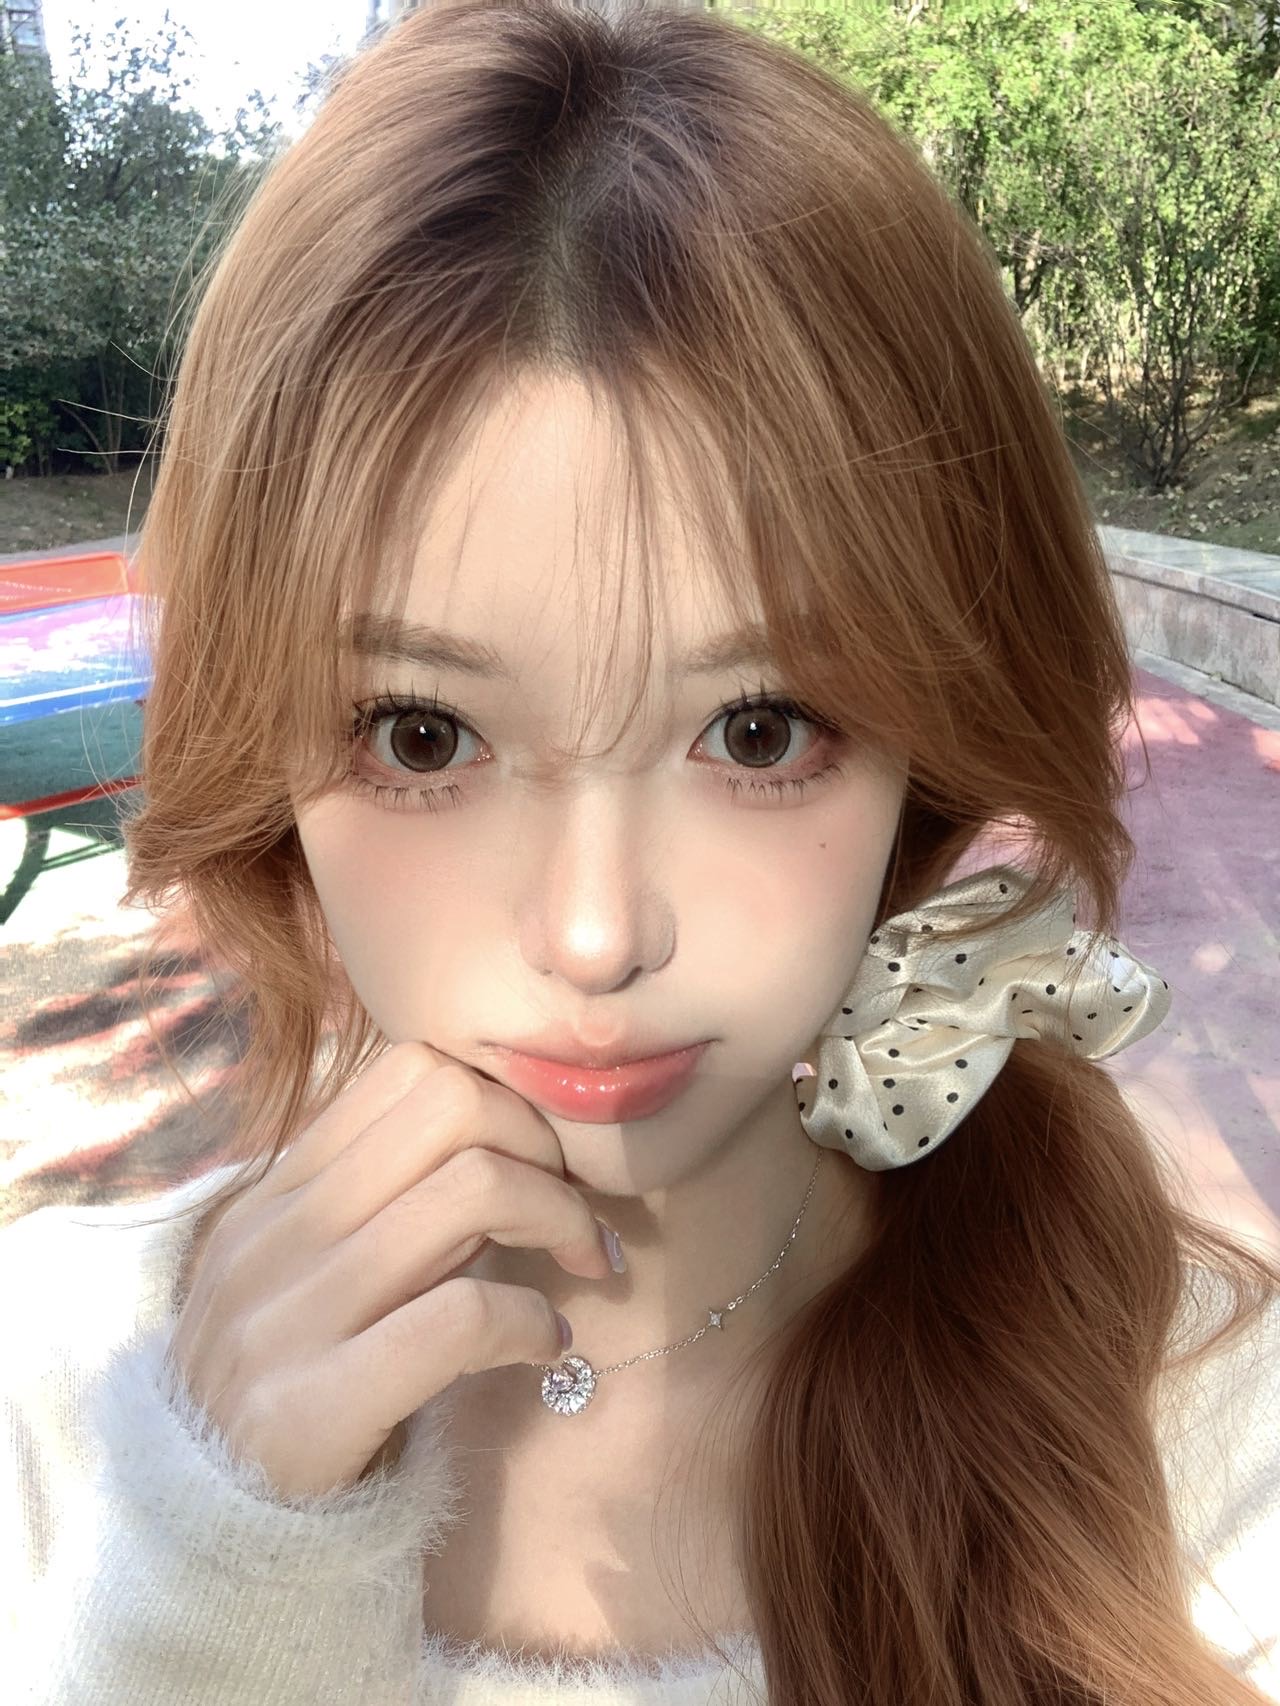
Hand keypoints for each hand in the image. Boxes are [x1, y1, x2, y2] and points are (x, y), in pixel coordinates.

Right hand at [170, 1041, 614, 1498]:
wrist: (210, 1543)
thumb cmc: (302, 1394)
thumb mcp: (324, 1281)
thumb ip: (393, 1211)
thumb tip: (518, 1145)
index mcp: (277, 1194)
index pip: (412, 1071)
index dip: (507, 1102)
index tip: (546, 1165)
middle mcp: (273, 1236)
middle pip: (452, 1108)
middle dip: (544, 1149)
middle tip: (578, 1215)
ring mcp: (284, 1317)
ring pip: (470, 1190)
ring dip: (561, 1223)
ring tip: (586, 1270)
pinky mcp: (310, 1406)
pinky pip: (463, 1316)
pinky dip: (533, 1321)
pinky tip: (548, 1347)